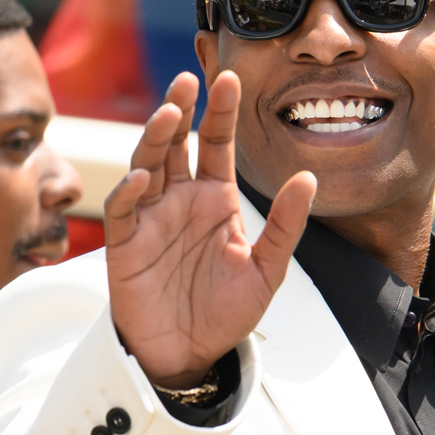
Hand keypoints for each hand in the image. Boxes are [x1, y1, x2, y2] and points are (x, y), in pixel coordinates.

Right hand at [105, 71, 315, 387]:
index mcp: (216, 198)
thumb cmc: (226, 312)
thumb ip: (284, 225)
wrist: (191, 354)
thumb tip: (309, 177)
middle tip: (188, 81)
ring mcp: (152, 218)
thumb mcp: (266, 269)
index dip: (221, 113)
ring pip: (148, 164)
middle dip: (180, 109)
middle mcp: (181, 199)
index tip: (229, 79)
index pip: (217, 144)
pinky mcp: (126, 243)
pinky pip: (125, 210)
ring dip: (155, 138)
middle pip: (177, 143)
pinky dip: (130, 191)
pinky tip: (144, 176)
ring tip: (168, 115)